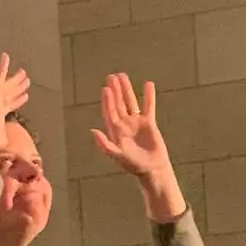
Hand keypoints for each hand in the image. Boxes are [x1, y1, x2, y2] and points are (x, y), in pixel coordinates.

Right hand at [0, 54, 29, 166]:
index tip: (26, 97)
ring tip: (25, 74)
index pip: (9, 106)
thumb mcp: (1, 146)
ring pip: (8, 85)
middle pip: (9, 94)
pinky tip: (6, 56)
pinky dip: (2, 65)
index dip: (18, 101)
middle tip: (26, 80)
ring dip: (16, 79)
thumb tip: (4, 169)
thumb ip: (2, 150)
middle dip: (18, 87)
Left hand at [91, 73, 185, 221]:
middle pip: (118, 103)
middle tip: (111, 76)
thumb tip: (93, 131)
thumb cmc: (134, 165)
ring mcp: (136, 122)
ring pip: (130, 102)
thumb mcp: (118, 155)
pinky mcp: (149, 123)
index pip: (110, 112)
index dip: (108, 101)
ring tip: (123, 76)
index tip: (106, 88)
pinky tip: (148, 85)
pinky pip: (148, 106)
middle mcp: (124, 124)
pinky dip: (148, 96)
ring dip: (127, 90)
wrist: (152, 169)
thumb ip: (106, 144)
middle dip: (115, 90)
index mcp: (115, 131)